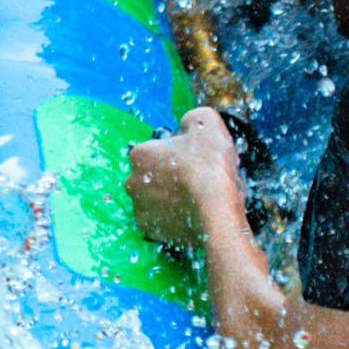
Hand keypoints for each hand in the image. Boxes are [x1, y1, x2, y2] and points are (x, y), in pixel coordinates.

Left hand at [125, 108, 242, 245]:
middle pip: (153, 174)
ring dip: (170, 197)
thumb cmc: (209, 165)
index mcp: (139, 154)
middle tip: (195, 179)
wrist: (217, 211)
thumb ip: (191, 118)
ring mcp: (140, 208)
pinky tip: (191, 213)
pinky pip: (162, 219)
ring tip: (196, 199)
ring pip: (156, 198)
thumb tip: (187, 124)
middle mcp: (132, 181)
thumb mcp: (206, 122)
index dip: (177, 153)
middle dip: (169, 176)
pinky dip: (173, 217)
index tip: (193, 159)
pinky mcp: (151, 230)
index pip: (155, 149)